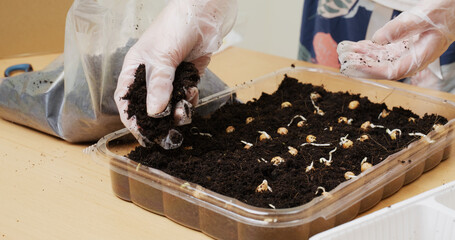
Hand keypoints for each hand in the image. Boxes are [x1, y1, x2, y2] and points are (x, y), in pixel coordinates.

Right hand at [115, 0, 236, 145]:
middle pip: (149, 106)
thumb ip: (158, 84)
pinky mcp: (187, 77)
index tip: (141, 134)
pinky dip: (188, 100)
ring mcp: (170, 77)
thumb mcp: (162, 56)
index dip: (132, 118)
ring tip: (184, 114)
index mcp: (135, 68)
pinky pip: (185, 96)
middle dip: (158, 120)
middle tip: (167, 133)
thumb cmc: (174, 27)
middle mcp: (151, 75)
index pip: (126, 99)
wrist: (205, 15)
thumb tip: (155, 112)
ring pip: (169, 104)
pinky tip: (192, 95)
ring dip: (177, 111)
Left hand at [337, 0, 454, 79]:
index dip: (372, 72)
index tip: (354, 68)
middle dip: (361, 64)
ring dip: (362, 56)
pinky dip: (368, 49)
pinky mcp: (402, 46)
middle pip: (382, 67)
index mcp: (421, 57)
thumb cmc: (445, 13)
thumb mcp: (423, 18)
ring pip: (380, 59)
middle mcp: (412, 59)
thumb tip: (378, 39)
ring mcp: (406, 53)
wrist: (453, 10)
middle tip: (343, 58)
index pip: (392, 71)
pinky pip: (382, 51)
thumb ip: (401, 28)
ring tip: (344, 51)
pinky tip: (356, 46)